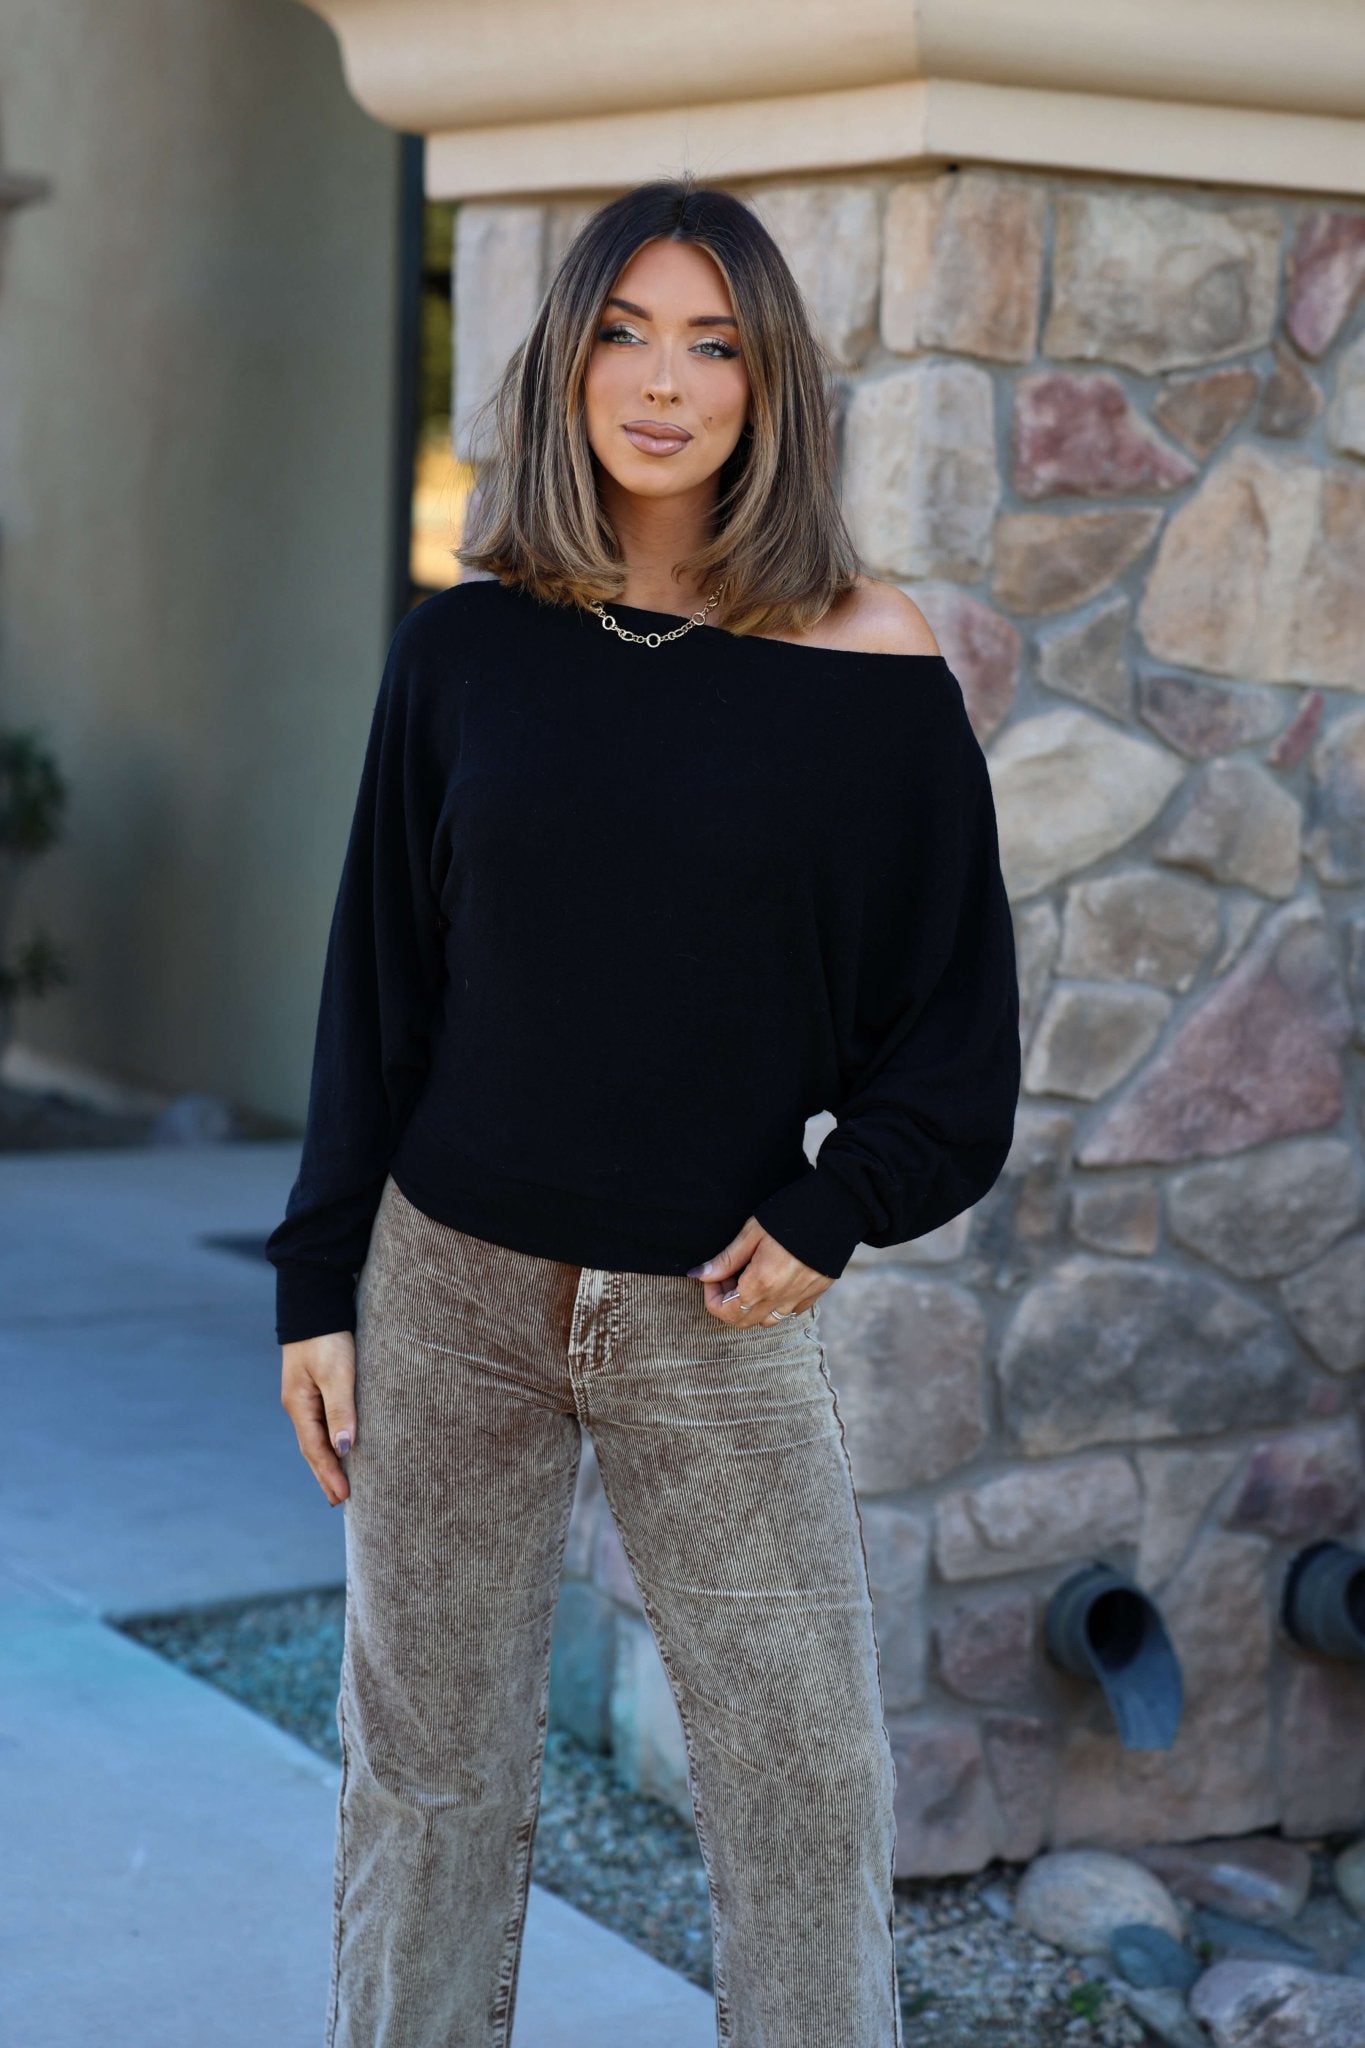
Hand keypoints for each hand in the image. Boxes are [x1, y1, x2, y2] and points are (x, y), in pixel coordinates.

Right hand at [281, 1331, 357, 1505]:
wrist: (314, 1299)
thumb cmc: (327, 1335)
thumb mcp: (337, 1372)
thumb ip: (341, 1409)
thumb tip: (345, 1449)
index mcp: (299, 1404)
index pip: (315, 1449)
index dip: (330, 1474)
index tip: (343, 1498)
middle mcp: (299, 1403)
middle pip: (312, 1448)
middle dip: (325, 1474)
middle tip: (339, 1501)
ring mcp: (305, 1394)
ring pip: (316, 1435)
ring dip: (327, 1459)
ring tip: (339, 1482)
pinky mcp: (315, 1383)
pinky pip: (322, 1421)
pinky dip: (329, 1439)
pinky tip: (338, 1444)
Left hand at [687, 1217, 832, 1326]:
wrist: (836, 1208)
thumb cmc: (789, 1215)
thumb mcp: (752, 1233)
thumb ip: (726, 1260)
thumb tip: (700, 1275)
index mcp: (761, 1283)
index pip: (724, 1311)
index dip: (712, 1296)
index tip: (714, 1275)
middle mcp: (780, 1298)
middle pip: (743, 1321)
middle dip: (728, 1304)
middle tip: (729, 1275)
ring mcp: (800, 1299)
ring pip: (767, 1320)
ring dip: (752, 1307)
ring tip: (751, 1278)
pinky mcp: (815, 1294)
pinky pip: (790, 1312)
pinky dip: (776, 1304)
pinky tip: (775, 1279)